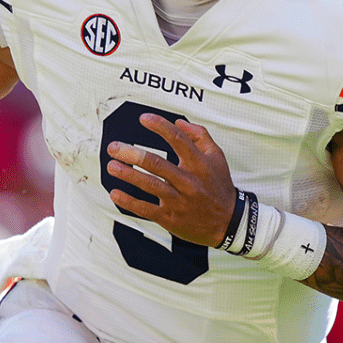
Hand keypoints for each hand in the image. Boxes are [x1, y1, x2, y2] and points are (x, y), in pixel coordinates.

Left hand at [106, 114, 235, 247]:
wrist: (229, 222)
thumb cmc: (219, 186)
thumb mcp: (217, 157)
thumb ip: (199, 135)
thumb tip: (179, 122)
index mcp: (199, 164)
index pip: (178, 139)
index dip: (160, 126)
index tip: (144, 119)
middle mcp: (188, 181)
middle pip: (157, 164)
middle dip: (132, 153)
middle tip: (115, 147)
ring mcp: (179, 201)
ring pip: (150, 185)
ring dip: (128, 174)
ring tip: (112, 166)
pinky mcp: (171, 218)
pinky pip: (146, 209)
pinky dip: (129, 201)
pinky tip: (116, 193)